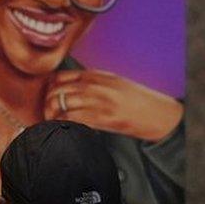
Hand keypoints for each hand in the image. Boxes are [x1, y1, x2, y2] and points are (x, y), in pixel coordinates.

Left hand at [44, 70, 182, 141]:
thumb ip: (93, 82)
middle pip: (59, 90)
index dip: (50, 88)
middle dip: (48, 103)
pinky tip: (61, 128)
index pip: (62, 76)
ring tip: (52, 122)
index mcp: (98, 75)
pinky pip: (73, 119)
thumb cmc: (137, 101)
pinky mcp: (103, 118)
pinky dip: (62, 124)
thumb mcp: (114, 83)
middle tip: (47, 113)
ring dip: (52, 115)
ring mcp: (99, 101)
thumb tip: (71, 88)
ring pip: (62, 104)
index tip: (48, 97)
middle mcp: (97, 85)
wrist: (158, 114)